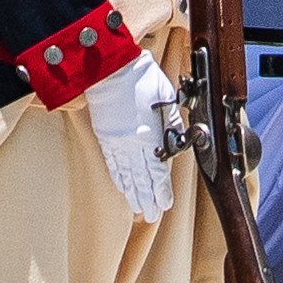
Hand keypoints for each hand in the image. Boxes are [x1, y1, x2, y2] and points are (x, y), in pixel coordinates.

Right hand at [86, 57, 179, 217]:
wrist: (109, 66)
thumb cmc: (140, 77)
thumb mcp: (166, 97)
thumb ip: (173, 121)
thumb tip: (178, 137)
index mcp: (149, 134)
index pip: (157, 171)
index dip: (161, 190)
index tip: (164, 204)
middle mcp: (131, 143)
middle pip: (141, 178)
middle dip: (147, 199)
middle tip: (151, 215)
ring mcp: (116, 141)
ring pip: (125, 174)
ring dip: (132, 193)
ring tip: (138, 208)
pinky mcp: (104, 135)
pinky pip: (112, 163)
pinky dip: (118, 177)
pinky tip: (122, 187)